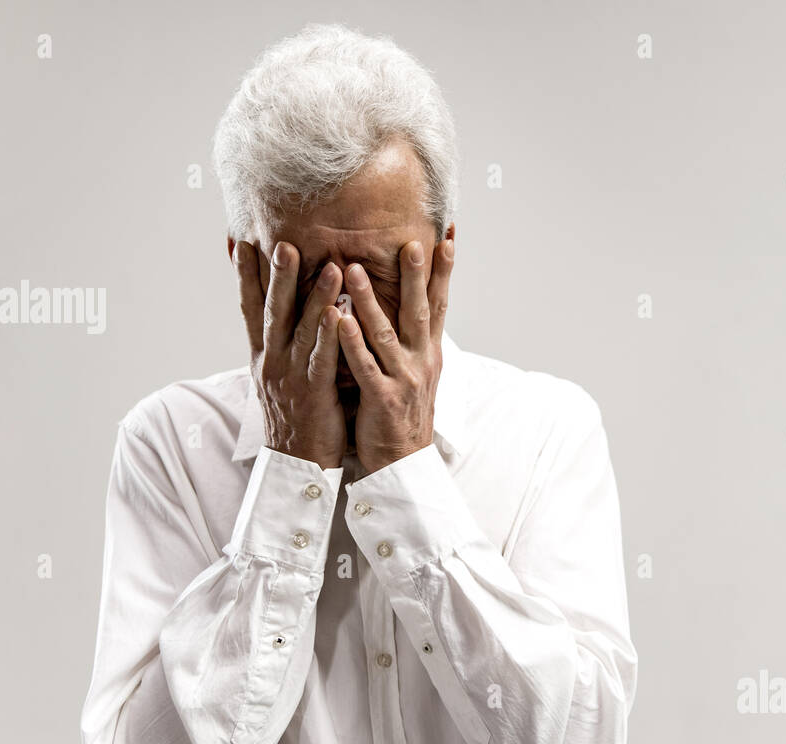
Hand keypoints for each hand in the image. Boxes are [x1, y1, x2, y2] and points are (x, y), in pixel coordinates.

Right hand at [235, 239, 346, 468]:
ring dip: (316, 296)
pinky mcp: (314, 394)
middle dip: (278, 275)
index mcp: (262, 356)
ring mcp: (291, 377)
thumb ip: (278, 346)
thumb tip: (277, 318)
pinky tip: (340, 314)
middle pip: (273, 311)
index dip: (244, 276)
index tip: (241, 242)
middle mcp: (272, 362)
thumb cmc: (293, 418)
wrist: (295, 465)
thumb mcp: (276, 378)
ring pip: (302, 330)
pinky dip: (330, 336)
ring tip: (330, 266)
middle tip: (284, 242)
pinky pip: (322, 360)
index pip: (249, 309)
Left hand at [337, 236, 454, 473]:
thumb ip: (413, 338)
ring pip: (385, 334)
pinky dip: (352, 342)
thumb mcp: (416, 371)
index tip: (447, 238)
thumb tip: (414, 305)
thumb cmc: (402, 413)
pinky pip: (365, 366)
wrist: (402, 462)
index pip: (440, 305)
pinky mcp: (382, 399)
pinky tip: (339, 321)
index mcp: (429, 353)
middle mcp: (421, 362)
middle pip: (420, 312)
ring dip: (369, 301)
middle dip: (416, 277)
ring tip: (353, 269)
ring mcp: (403, 380)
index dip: (443, 273)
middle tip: (411, 243)